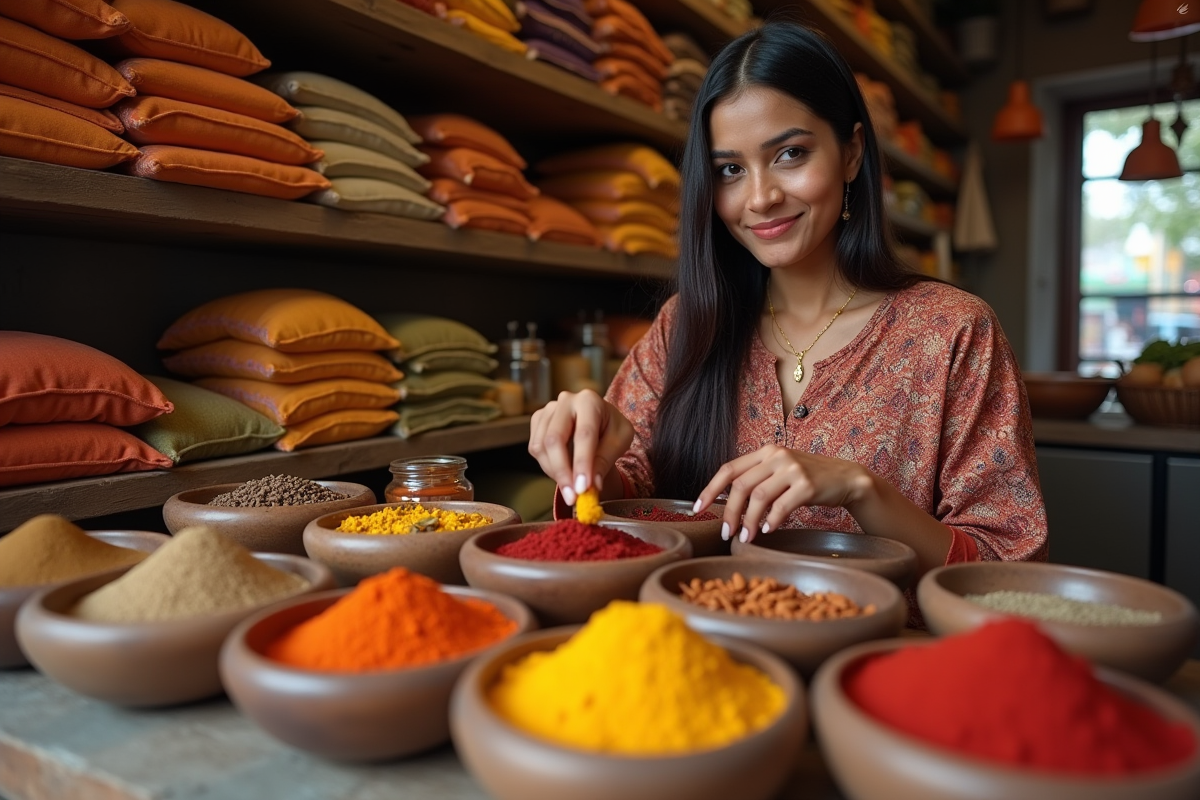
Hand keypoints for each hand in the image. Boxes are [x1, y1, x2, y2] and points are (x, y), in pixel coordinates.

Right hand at [528, 389, 633, 503]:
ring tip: (572, 485)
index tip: (583, 488)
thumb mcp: (620, 441)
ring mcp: (547, 409)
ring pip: (541, 447)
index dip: (582, 463)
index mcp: (590, 400)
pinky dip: (548, 466)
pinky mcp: (537, 420)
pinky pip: (535, 448)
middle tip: (572, 497)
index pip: (584, 434)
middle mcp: (565, 400)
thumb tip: (591, 485)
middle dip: (563, 472)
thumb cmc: (611, 429)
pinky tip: (564, 471)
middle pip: (554, 439)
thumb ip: (605, 460)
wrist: (598, 421)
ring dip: (555, 473)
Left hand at [694, 444, 873, 543]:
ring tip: (746, 538)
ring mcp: (793, 469)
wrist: (846, 477)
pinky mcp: (808, 485)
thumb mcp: (780, 470)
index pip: (729, 469)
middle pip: (741, 486)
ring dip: (749, 521)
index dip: (710, 489)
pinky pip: (782, 506)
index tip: (698, 508)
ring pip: (759, 497)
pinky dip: (771, 520)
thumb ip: (757, 479)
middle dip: (729, 512)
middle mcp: (777, 456)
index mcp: (765, 452)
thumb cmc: (808, 478)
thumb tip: (727, 504)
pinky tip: (767, 530)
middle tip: (726, 533)